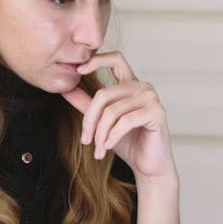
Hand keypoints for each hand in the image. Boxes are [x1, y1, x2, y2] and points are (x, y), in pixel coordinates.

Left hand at [61, 51, 176, 179]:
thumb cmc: (129, 142)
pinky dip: (113, 136)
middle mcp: (142, 87)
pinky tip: (108, 146)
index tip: (78, 70)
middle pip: (104, 94)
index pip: (115, 59)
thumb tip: (65, 89)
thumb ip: (87, 104)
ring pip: (112, 110)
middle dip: (90, 120)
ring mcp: (151, 98)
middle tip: (85, 140)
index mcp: (130, 84)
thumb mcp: (103, 122)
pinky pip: (125, 121)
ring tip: (98, 149)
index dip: (96, 60)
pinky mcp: (156, 112)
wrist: (149, 164)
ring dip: (101, 134)